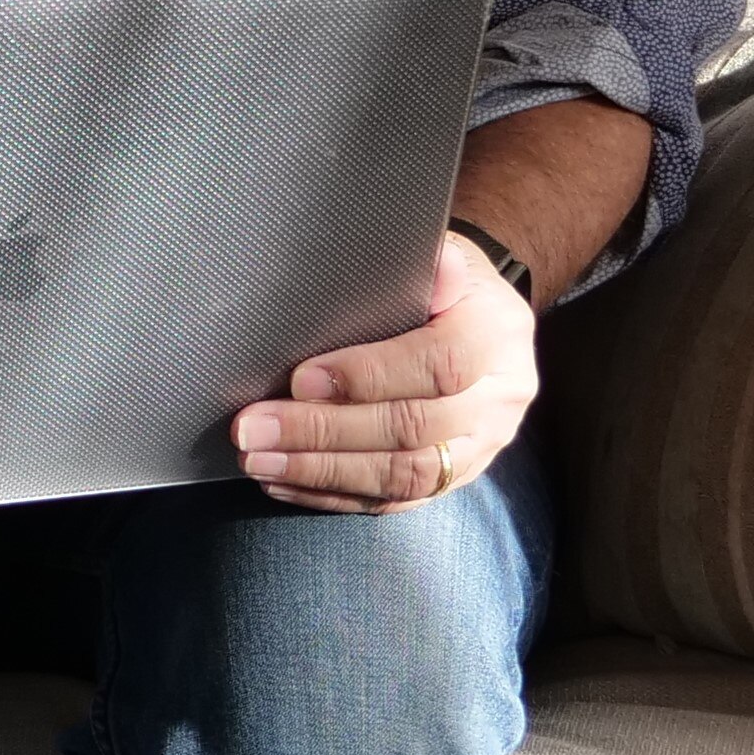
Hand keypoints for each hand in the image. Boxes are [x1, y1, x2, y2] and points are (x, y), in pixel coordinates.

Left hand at [232, 228, 538, 512]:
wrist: (482, 321)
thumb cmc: (440, 282)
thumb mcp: (440, 254)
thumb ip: (431, 265)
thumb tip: (435, 265)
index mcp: (497, 334)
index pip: (439, 365)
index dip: (369, 376)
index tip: (300, 380)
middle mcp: (499, 399)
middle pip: (413, 429)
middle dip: (324, 432)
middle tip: (254, 429)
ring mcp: (481, 447)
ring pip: (403, 476)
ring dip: (321, 471)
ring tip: (258, 460)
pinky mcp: (455, 478)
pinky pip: (395, 500)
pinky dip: (334, 494)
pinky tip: (284, 482)